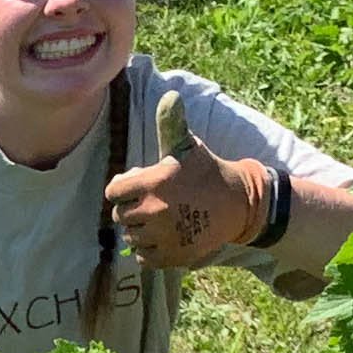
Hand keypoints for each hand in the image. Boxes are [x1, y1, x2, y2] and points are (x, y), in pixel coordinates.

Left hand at [107, 138, 284, 272]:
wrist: (238, 204)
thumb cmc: (206, 171)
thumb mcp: (187, 147)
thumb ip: (170, 124)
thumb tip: (170, 95)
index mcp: (154, 181)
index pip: (113, 191)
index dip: (123, 189)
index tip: (138, 187)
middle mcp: (156, 211)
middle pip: (120, 216)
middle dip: (131, 209)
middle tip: (152, 204)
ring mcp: (163, 236)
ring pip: (131, 237)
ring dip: (140, 231)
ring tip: (160, 220)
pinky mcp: (172, 256)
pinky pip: (143, 257)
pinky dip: (148, 251)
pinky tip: (164, 237)